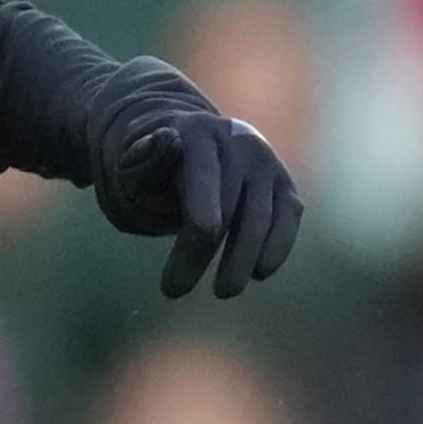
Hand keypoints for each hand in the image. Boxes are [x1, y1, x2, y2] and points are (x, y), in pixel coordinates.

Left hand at [102, 111, 305, 299]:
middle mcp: (240, 142)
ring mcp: (267, 164)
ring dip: (243, 260)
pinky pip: (288, 220)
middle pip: (229, 205)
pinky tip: (258, 272)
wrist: (192, 146)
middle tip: (175, 290)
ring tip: (223, 291)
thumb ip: (145, 159)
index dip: (202, 207)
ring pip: (262, 218)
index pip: (204, 174)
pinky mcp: (285, 186)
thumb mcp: (134, 162)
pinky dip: (276, 250)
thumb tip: (167, 141)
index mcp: (199, 132)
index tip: (199, 236)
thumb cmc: (156, 166)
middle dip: (202, 252)